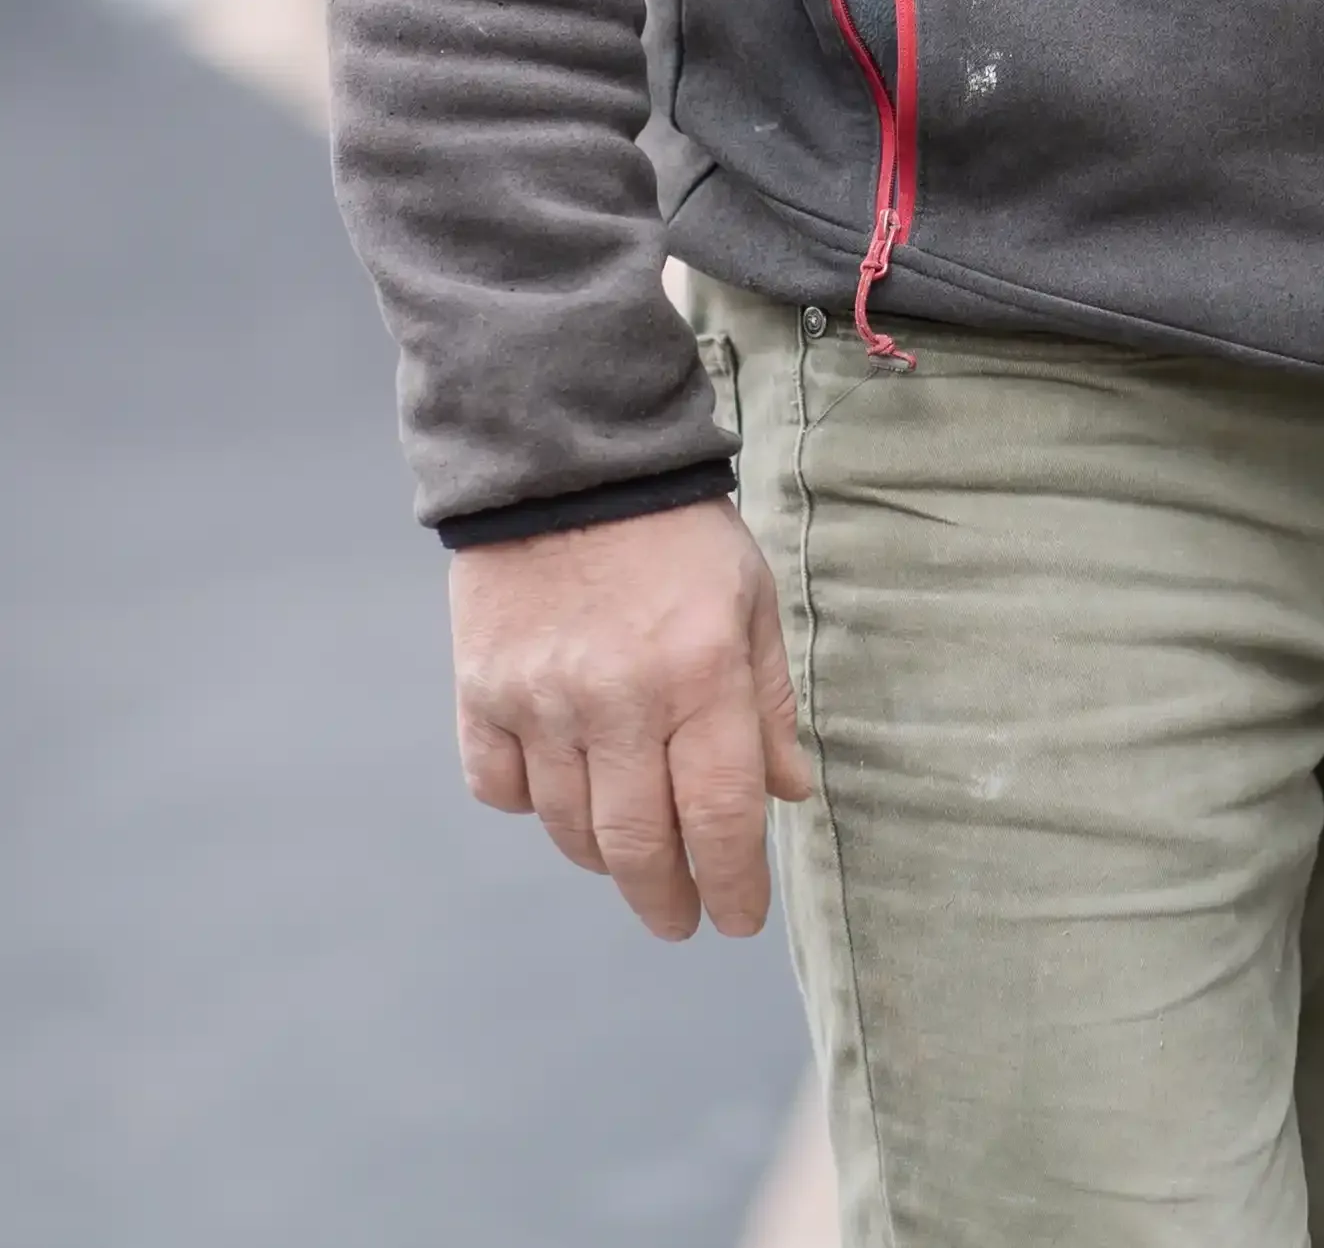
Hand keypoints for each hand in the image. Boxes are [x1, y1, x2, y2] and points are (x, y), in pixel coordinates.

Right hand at [450, 500, 812, 940]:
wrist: (567, 458)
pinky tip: (561, 788)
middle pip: (638, 845)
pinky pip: (501, 790)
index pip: (719, 816)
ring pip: (570, 830)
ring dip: (605, 860)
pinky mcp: (481, 692)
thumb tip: (788, 793)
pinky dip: (532, 806)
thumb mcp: (748, 600)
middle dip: (666, 899)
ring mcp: (543, 701)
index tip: (738, 918)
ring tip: (631, 856)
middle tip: (681, 917)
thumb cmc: (677, 534)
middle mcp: (620, 700)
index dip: (732, 882)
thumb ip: (768, 700)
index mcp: (700, 673)